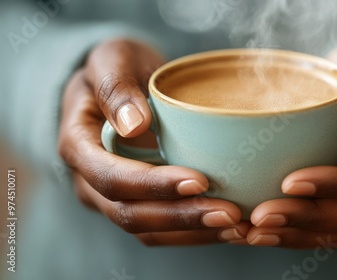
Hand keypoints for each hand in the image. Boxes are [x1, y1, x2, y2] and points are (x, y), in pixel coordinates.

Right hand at [58, 39, 249, 245]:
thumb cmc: (117, 67)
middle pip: (130, 214)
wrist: (123, 84)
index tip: (199, 180)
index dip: (152, 184)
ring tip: (237, 226)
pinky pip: (164, 229)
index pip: (110, 177)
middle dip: (181, 217)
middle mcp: (90, 181)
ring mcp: (114, 196)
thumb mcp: (112, 59)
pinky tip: (231, 226)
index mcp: (78, 145)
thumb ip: (115, 86)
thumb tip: (132, 124)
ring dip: (193, 232)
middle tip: (229, 213)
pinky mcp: (140, 201)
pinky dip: (196, 232)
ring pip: (148, 230)